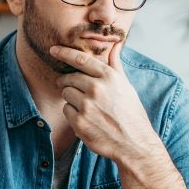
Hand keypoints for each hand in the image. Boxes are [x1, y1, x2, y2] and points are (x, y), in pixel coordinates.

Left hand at [50, 39, 156, 162]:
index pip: (81, 59)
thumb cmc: (131, 113)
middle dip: (67, 82)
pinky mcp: (79, 122)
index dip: (64, 53)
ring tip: (86, 107)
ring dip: (71, 99)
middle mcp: (97, 89)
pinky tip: (86, 118)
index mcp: (109, 77)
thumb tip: (115, 44)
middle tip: (69, 86)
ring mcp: (87, 106)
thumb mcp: (126, 86)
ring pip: (66, 94)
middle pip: (70, 78)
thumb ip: (115, 64)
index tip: (53, 50)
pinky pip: (66, 110)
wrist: (134, 144)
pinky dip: (72, 114)